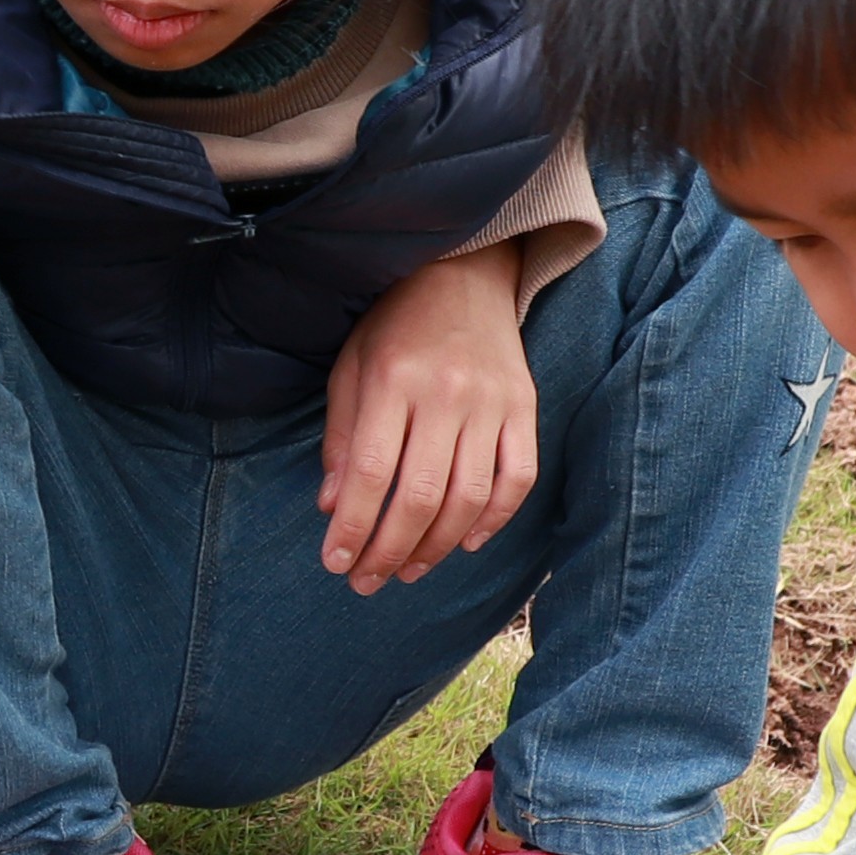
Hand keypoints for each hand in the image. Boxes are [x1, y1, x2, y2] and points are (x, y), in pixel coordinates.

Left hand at [321, 244, 538, 587]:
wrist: (465, 272)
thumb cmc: (394, 325)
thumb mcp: (351, 366)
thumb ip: (341, 435)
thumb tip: (331, 506)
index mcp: (392, 378)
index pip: (370, 471)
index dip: (352, 526)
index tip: (335, 563)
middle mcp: (445, 392)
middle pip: (419, 495)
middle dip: (389, 550)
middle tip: (367, 581)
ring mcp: (491, 401)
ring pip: (468, 497)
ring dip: (436, 547)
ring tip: (408, 570)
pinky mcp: (524, 407)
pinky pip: (518, 478)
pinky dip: (493, 520)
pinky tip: (465, 543)